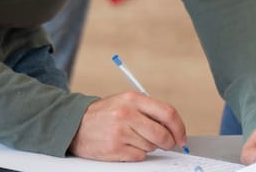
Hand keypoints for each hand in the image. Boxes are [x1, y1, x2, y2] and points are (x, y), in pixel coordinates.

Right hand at [68, 92, 186, 160]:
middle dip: (167, 142)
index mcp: (131, 99)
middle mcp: (126, 113)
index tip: (181, 136)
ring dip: (147, 146)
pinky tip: (124, 145)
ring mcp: (120, 131)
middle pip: (162, 134)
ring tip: (131, 138)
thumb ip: (148, 111)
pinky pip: (140, 156)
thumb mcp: (124, 103)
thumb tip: (174, 128)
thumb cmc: (103, 115)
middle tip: (165, 143)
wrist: (75, 125)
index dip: (179, 127)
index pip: (167, 113)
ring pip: (152, 146)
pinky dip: (136, 153)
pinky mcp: (116, 148)